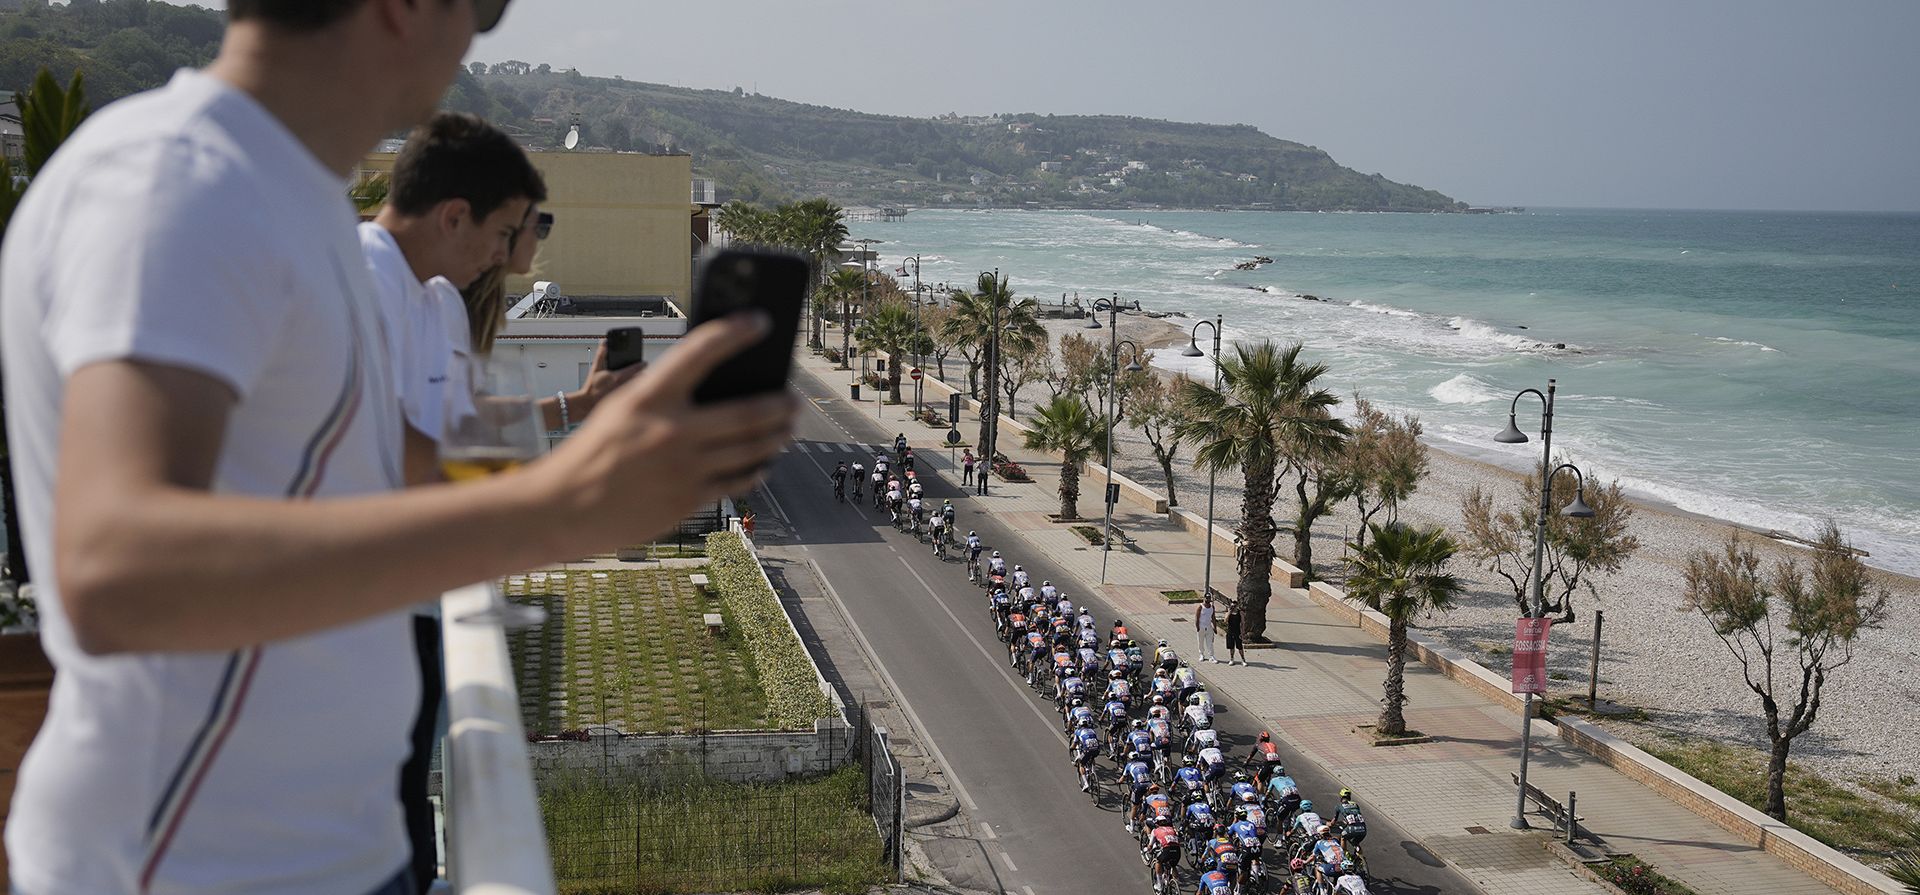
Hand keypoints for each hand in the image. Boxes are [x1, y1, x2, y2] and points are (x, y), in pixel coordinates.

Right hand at [536, 312, 796, 548]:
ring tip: (787, 428)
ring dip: (778, 435)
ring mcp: (684, 467)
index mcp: (648, 396)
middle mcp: (671, 429)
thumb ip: (664, 394)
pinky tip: (763, 462)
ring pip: (753, 448)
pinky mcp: (689, 499)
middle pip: (749, 411)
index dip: (736, 331)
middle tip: (794, 398)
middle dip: (781, 403)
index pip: (700, 350)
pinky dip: (757, 468)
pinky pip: (738, 480)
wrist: (562, 507)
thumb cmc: (594, 451)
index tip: (762, 321)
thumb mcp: (620, 408)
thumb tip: (718, 387)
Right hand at [574, 337, 646, 416]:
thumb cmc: (592, 385)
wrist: (588, 403)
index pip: (635, 369)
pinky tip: (635, 387)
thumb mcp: (596, 368)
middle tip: (644, 370)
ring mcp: (624, 394)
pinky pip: (633, 393)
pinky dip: (635, 389)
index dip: (642, 364)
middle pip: (639, 378)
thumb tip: (604, 342)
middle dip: (642, 374)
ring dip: (639, 382)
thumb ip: (601, 354)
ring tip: (641, 377)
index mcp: (618, 376)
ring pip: (637, 386)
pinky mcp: (624, 400)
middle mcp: (623, 385)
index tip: (645, 362)